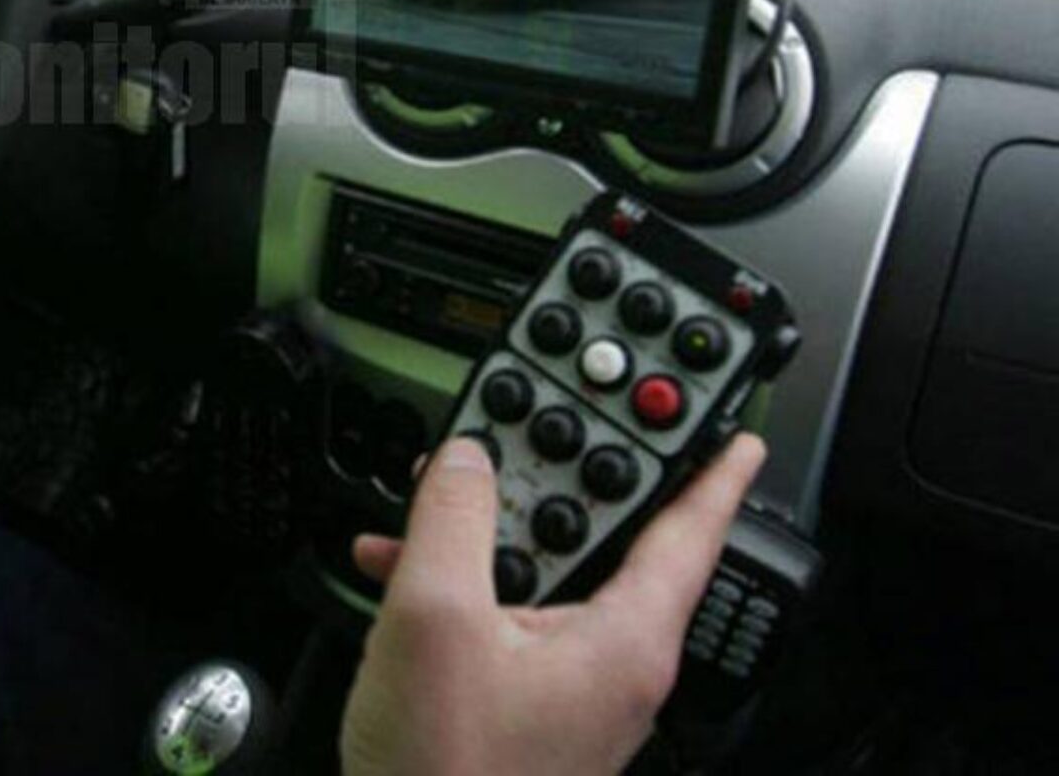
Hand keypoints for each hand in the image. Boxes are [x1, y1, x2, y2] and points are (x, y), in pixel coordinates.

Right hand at [339, 432, 766, 775]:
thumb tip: (468, 459)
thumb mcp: (434, 620)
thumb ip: (453, 520)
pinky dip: (459, 587)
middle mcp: (610, 666)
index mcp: (623, 642)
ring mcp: (568, 691)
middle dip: (552, 481)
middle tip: (528, 425)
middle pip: (602, 543)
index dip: (711, 473)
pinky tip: (401, 568)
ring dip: (484, 534)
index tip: (736, 433)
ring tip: (432, 498)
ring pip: (541, 578)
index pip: (687, 535)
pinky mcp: (525, 710)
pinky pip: (504, 620)